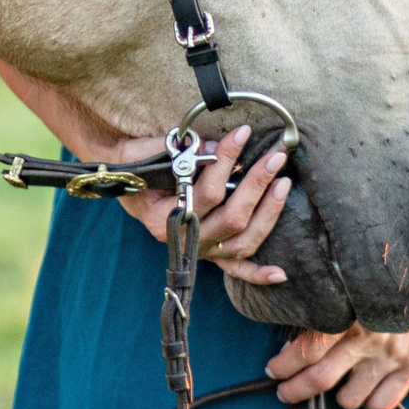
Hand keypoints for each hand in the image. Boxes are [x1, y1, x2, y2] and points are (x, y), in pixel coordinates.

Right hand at [116, 125, 290, 288]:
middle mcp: (184, 240)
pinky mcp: (210, 255)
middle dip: (257, 185)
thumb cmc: (140, 165)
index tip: (243, 133)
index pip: (206, 192)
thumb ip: (183, 152)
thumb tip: (219, 146)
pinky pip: (235, 268)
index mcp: (164, 217)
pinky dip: (257, 272)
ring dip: (268, 214)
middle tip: (275, 158)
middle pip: (231, 219)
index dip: (227, 161)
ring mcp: (199, 250)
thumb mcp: (153, 154)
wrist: (126, 182)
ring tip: (283, 184)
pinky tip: (280, 274)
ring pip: (241, 243)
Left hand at [265, 273, 408, 408]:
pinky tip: (366, 387)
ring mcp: (393, 356)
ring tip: (337, 382)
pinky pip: (381, 405)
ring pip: (348, 399)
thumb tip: (292, 339)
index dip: (284, 366)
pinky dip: (368, 401)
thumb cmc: (391, 282)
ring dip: (336, 395)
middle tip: (284, 391)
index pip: (307, 350)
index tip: (274, 369)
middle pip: (319, 380)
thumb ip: (328, 311)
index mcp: (351, 313)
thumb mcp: (356, 287)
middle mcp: (370, 337)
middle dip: (294, 391)